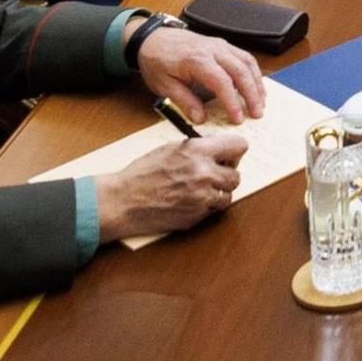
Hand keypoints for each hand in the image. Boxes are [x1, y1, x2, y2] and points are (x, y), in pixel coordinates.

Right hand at [94, 132, 247, 243]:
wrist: (122, 201)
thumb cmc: (142, 173)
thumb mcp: (170, 148)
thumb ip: (198, 146)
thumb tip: (219, 144)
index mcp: (197, 151)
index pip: (239, 146)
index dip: (235, 150)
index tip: (231, 154)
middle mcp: (203, 173)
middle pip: (236, 174)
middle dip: (226, 174)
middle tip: (213, 174)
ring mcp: (201, 197)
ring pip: (228, 194)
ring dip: (218, 192)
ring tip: (200, 189)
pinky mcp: (196, 216)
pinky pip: (213, 209)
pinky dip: (206, 206)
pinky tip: (190, 200)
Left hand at [136, 27, 266, 124]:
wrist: (152, 38)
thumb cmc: (157, 61)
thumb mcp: (164, 85)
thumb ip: (184, 101)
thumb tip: (200, 118)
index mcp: (197, 60)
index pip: (222, 82)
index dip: (233, 102)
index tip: (238, 118)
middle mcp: (213, 50)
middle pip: (241, 71)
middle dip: (252, 94)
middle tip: (257, 113)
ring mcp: (221, 45)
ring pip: (247, 62)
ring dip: (257, 83)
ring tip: (261, 102)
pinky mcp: (223, 45)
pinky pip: (244, 57)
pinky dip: (253, 72)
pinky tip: (255, 85)